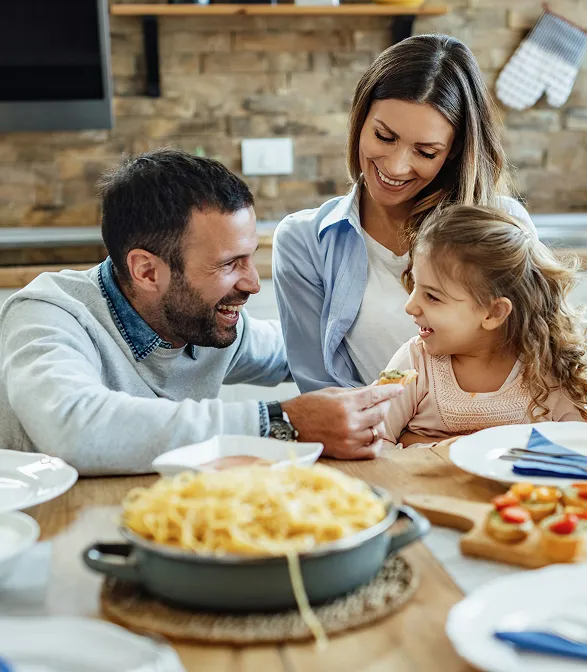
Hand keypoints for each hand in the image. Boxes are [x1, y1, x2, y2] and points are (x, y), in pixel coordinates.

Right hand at [281, 384, 403, 459]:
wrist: (289, 426)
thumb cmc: (308, 406)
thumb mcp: (331, 393)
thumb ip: (355, 392)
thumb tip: (375, 388)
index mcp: (345, 404)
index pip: (375, 395)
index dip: (390, 391)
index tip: (399, 388)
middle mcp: (350, 422)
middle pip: (380, 413)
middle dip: (386, 404)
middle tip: (385, 401)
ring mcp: (349, 439)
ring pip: (377, 431)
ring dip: (378, 423)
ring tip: (373, 417)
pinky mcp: (346, 453)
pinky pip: (371, 451)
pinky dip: (376, 444)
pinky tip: (374, 437)